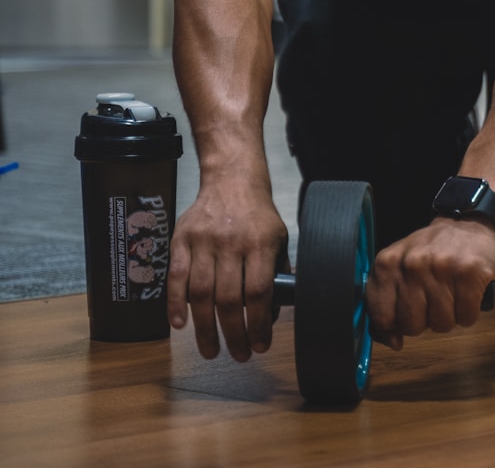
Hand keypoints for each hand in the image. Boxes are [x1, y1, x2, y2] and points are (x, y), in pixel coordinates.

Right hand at [167, 175, 287, 361]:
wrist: (231, 179)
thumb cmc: (257, 214)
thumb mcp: (278, 237)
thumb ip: (279, 272)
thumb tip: (277, 311)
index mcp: (260, 243)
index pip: (258, 292)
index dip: (258, 324)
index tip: (260, 345)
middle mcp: (231, 242)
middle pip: (229, 299)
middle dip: (233, 335)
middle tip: (237, 355)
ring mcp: (204, 240)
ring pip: (202, 293)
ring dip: (205, 329)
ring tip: (211, 350)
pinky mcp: (182, 239)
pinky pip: (176, 276)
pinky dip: (176, 304)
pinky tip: (180, 325)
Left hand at [365, 217, 494, 350]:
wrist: (466, 224)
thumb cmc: (429, 253)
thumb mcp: (398, 268)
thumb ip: (386, 305)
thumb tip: (393, 343)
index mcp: (387, 263)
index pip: (381, 316)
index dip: (394, 325)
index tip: (405, 316)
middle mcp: (412, 264)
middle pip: (412, 326)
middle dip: (424, 321)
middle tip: (432, 299)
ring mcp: (441, 267)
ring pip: (441, 325)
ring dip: (449, 316)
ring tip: (450, 292)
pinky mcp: (470, 273)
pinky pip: (466, 318)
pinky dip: (469, 312)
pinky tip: (466, 292)